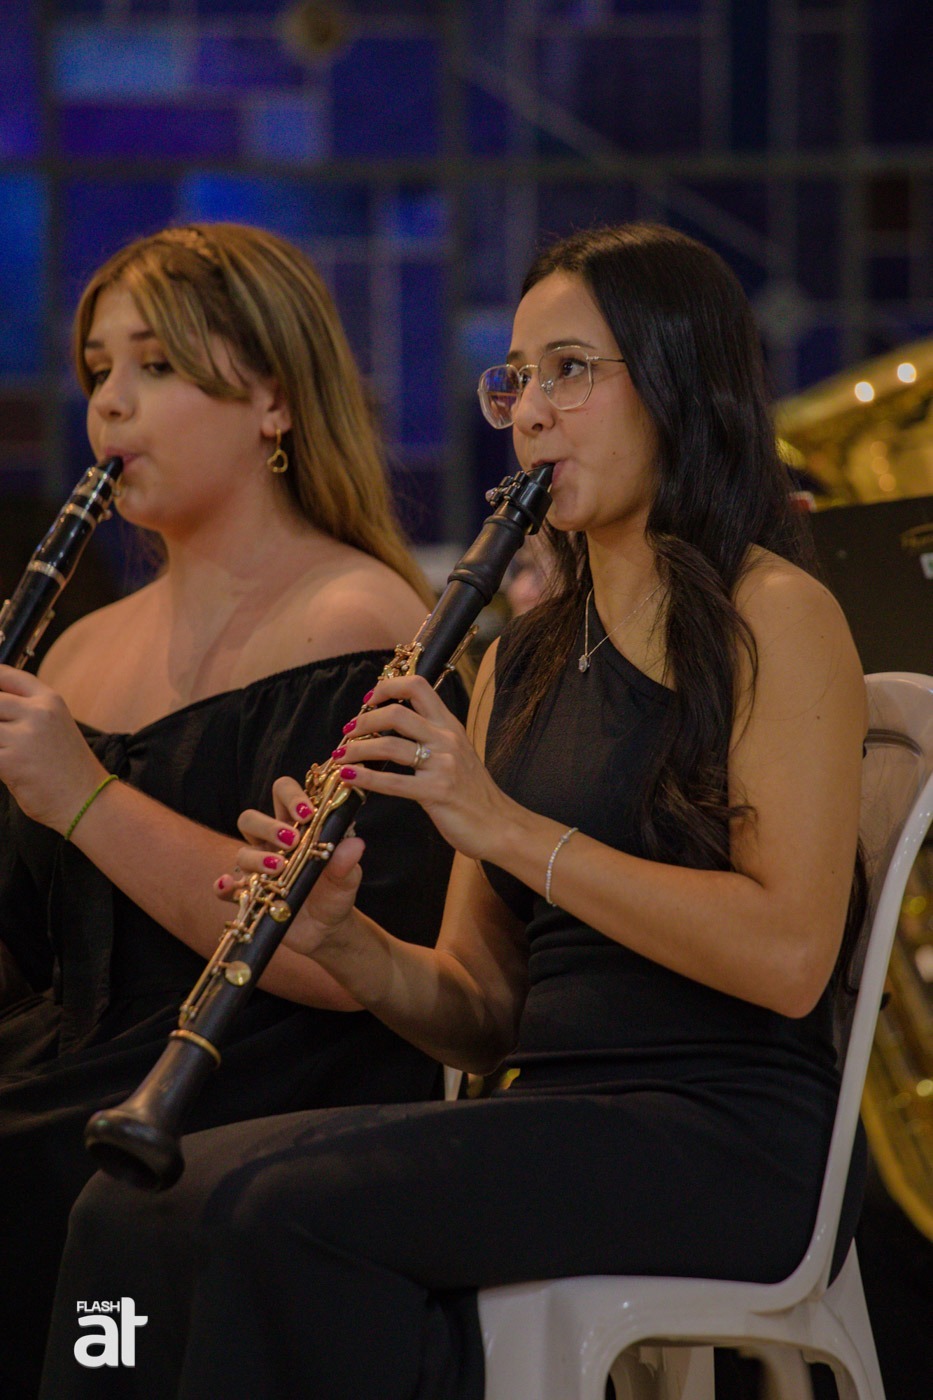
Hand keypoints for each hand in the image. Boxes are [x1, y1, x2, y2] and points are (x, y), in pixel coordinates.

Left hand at [0, 664, 106, 831]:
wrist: (88, 800)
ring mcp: (24, 736)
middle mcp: (38, 712)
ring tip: (5, 752)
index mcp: (49, 700)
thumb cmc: (68, 769)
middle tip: (2, 738)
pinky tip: (3, 767)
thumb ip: (25, 712)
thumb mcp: (54, 727)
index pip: (6, 675)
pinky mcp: (11, 761)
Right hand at [214, 775, 364, 959]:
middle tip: (292, 841)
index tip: (307, 813)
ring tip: (279, 868)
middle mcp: (271, 843)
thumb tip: (355, 843)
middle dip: (268, 826)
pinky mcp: (248, 895)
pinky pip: (226, 888)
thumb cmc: (336, 894)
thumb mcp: (347, 879)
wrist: (327, 929)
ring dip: (257, 857)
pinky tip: (229, 887)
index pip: (283, 793)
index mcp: (296, 826)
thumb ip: (348, 862)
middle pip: (251, 818)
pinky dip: (223, 886)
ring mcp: (257, 868)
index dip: (291, 796)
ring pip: (241, 852)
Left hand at [334, 673, 512, 860]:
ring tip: (340, 756)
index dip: (388, 687)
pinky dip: (365, 778)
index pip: (417, 686)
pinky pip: (393, 782)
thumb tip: (394, 727)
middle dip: (364, 721)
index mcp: (450, 725)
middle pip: (397, 713)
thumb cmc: (475, 793)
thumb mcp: (456, 754)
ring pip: (389, 746)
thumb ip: (431, 737)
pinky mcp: (437, 792)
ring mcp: (443, 765)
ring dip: (357, 750)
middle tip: (348, 733)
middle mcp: (446, 739)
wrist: (500, 825)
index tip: (369, 700)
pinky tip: (349, 778)